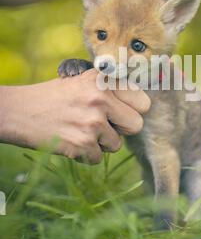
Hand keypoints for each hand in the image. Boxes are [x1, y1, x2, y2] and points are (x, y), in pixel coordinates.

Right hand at [0, 69, 150, 163]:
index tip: (122, 112)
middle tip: (103, 124)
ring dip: (100, 142)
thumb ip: (109, 88)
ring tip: (79, 130)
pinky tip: (70, 140)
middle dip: (122, 128)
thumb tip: (142, 105)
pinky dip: (85, 155)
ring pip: (116, 144)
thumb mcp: (81, 80)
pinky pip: (98, 158)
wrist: (18, 112)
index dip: (133, 109)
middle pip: (136, 125)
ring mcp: (92, 123)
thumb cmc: (52, 96)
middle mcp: (101, 99)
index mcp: (103, 80)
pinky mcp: (82, 145)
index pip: (143, 102)